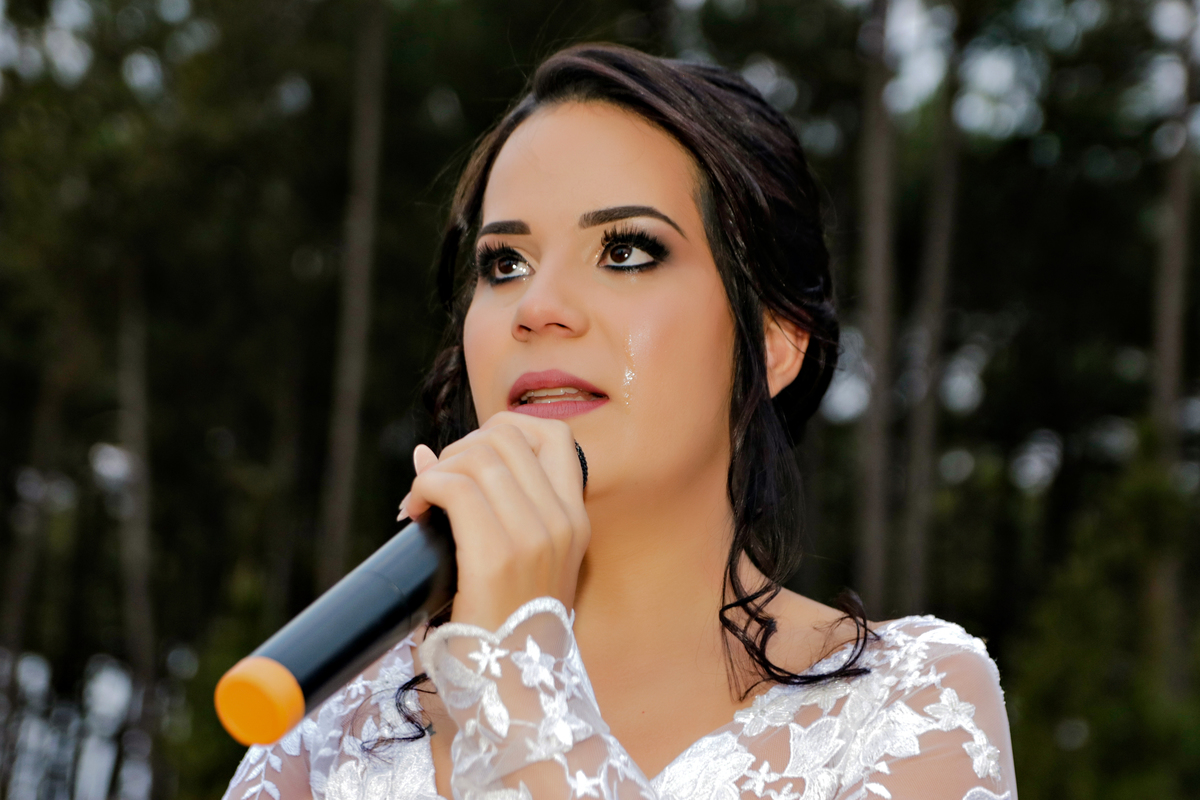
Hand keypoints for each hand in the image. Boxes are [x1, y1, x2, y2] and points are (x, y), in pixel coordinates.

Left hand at [398, 412, 589, 629]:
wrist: (514, 698)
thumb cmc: (503, 635)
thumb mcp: (511, 564)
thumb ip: (480, 505)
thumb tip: (424, 453)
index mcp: (575, 521)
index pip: (553, 434)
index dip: (503, 430)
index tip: (472, 461)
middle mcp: (562, 522)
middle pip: (506, 437)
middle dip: (460, 448)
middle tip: (436, 488)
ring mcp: (535, 538)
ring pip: (478, 456)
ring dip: (438, 469)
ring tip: (421, 503)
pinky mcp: (498, 557)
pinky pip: (454, 487)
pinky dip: (424, 488)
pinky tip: (413, 513)